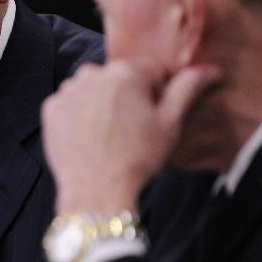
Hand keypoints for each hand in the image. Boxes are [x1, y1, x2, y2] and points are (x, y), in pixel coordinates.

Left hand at [42, 59, 220, 213]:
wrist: (96, 192)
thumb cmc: (136, 159)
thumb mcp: (169, 124)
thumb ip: (187, 90)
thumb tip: (210, 69)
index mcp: (126, 73)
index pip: (150, 69)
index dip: (157, 92)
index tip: (154, 114)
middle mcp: (93, 74)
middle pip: (119, 77)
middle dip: (128, 94)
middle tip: (132, 127)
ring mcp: (68, 91)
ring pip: (92, 88)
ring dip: (101, 102)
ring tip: (109, 134)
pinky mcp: (51, 109)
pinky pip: (70, 103)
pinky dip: (79, 114)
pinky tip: (89, 137)